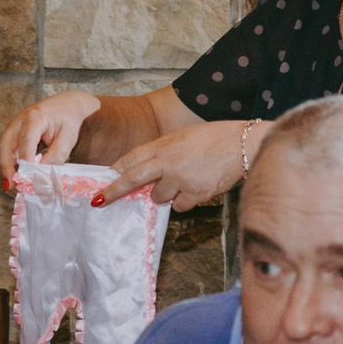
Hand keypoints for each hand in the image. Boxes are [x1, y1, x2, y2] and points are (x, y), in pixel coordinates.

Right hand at [0, 91, 100, 181]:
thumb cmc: (69, 119)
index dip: (25, 160)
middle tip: (11, 185)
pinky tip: (16, 176)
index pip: (26, 140)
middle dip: (6, 166)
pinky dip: (10, 163)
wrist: (67, 105)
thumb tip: (43, 174)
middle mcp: (19, 120)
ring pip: (3, 148)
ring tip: (12, 184)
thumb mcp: (68, 138)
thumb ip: (56, 155)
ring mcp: (15, 126)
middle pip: (5, 144)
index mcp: (35, 117)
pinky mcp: (15, 133)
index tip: (28, 178)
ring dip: (6, 166)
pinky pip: (8, 149)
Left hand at [95, 122, 241, 211]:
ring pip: (158, 197)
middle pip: (133, 179)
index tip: (102, 181)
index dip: (115, 172)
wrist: (242, 144)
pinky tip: (197, 188)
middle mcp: (168, 161)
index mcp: (163, 144)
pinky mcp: (195, 193)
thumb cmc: (214, 139)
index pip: (131, 159)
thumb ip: (163, 153)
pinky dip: (185, 201)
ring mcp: (180, 178)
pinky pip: (179, 206)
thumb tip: (147, 175)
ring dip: (165, 194)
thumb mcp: (182, 137)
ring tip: (185, 180)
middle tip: (100, 201)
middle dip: (114, 192)